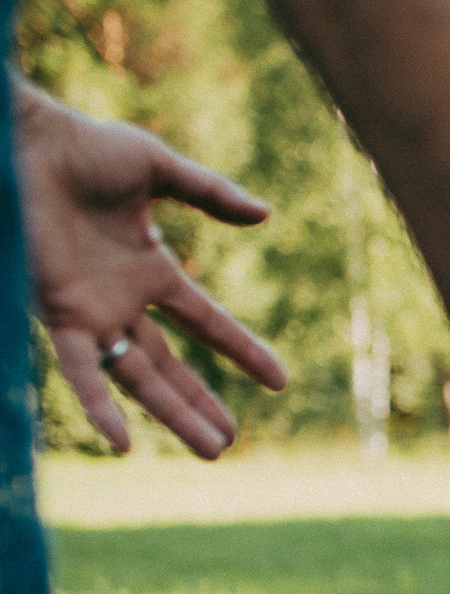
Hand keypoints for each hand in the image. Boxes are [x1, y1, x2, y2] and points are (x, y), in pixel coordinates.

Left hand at [13, 77, 288, 457]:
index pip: (206, 323)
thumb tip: (266, 214)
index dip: (243, 351)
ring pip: (136, 379)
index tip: (279, 382)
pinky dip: (99, 407)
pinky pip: (81, 371)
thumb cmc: (80, 146)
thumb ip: (211, 194)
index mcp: (148, 269)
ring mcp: (90, 313)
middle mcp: (120, 301)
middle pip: (168, 367)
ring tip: (212, 451)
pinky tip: (122, 443)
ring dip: (173, 416)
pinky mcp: (59, 313)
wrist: (23, 141)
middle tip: (229, 441)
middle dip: (199, 404)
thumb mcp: (158, 168)